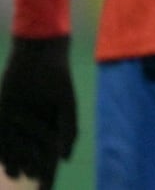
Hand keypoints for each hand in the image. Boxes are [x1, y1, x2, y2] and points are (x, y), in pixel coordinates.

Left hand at [0, 34, 74, 184]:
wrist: (37, 56)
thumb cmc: (57, 78)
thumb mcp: (67, 104)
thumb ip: (69, 129)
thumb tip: (65, 158)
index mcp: (52, 128)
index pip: (50, 158)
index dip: (47, 176)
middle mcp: (34, 129)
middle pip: (32, 157)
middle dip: (32, 168)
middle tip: (34, 176)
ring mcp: (17, 123)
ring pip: (15, 150)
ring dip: (16, 161)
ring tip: (17, 171)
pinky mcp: (3, 115)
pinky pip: (1, 138)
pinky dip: (3, 150)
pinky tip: (5, 161)